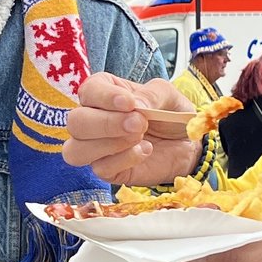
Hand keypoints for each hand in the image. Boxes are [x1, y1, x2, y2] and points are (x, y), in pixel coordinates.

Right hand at [64, 73, 201, 184]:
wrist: (187, 145)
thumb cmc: (170, 115)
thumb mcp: (167, 95)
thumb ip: (151, 94)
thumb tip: (135, 106)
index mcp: (102, 93)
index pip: (88, 91)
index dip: (104, 97)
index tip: (130, 103)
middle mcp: (92, 119)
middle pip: (75, 122)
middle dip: (106, 123)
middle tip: (139, 123)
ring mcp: (95, 148)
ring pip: (76, 150)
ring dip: (109, 143)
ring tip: (140, 137)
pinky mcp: (107, 170)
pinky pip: (100, 168)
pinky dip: (124, 159)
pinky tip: (145, 151)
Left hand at [153, 228, 261, 261]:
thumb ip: (225, 256)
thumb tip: (186, 252)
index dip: (153, 258)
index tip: (135, 237)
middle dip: (166, 247)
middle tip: (151, 222)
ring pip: (205, 261)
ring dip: (187, 243)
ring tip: (173, 220)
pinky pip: (227, 255)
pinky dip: (212, 241)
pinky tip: (213, 224)